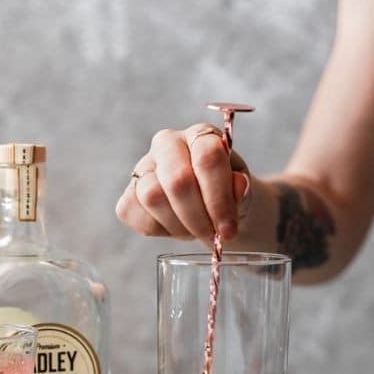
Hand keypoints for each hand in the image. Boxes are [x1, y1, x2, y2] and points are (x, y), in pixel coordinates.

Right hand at [116, 124, 251, 241]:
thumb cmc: (231, 196)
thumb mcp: (245, 194)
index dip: (219, 199)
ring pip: (152, 197)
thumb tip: (238, 184)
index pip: (208, 158)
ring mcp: (144, 165)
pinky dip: (158, 229)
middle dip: (198, 218)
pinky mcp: (129, 192)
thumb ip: (242, 191)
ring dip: (179, 225)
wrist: (217, 210)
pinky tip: (177, 228)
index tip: (228, 230)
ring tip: (197, 231)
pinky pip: (132, 212)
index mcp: (202, 136)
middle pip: (177, 180)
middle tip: (213, 237)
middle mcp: (168, 143)